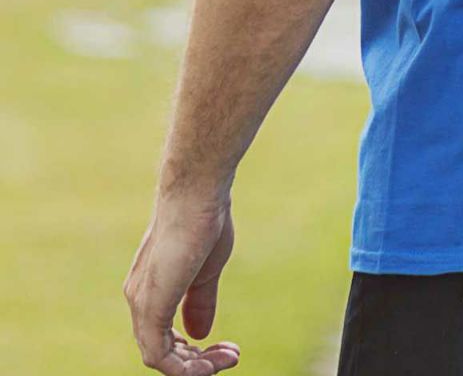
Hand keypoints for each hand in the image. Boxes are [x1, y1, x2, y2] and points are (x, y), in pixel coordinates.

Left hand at [123, 194, 240, 373]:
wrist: (197, 194)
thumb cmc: (203, 221)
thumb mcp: (206, 270)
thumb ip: (199, 302)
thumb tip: (199, 336)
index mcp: (149, 288)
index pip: (164, 335)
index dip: (194, 351)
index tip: (228, 347)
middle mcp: (139, 299)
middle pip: (163, 350)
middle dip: (199, 362)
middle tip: (232, 356)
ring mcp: (142, 305)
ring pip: (161, 358)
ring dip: (197, 367)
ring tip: (230, 358)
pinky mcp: (151, 308)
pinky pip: (160, 357)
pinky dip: (185, 368)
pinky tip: (211, 362)